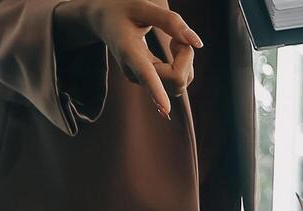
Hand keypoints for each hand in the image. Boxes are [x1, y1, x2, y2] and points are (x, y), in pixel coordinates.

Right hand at [54, 0, 203, 117]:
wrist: (103, 21)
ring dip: (186, 60)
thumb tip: (198, 44)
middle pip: (175, 78)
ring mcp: (142, 80)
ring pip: (180, 82)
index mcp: (129, 51)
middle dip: (186, 56)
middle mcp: (134, 72)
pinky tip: (172, 48)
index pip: (145, 73)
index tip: (165, 109)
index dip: (156, 91)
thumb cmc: (123, 10)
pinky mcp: (151, 82)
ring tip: (173, 40)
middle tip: (177, 36)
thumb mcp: (143, 6)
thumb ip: (171, 21)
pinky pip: (179, 81)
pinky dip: (184, 64)